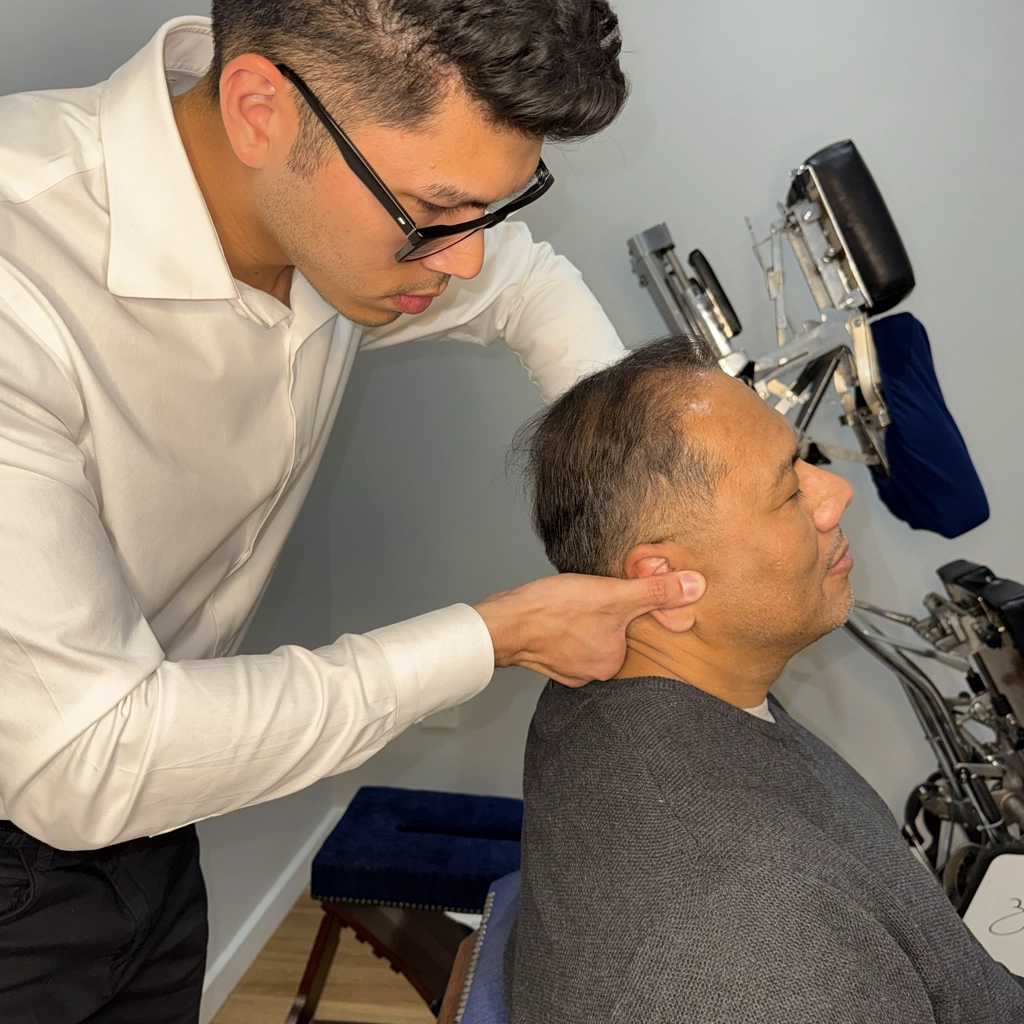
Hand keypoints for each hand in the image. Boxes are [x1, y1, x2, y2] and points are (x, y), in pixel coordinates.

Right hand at [472, 572, 705, 686]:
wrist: (502, 623)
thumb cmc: (552, 610)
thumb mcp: (612, 594)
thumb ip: (655, 592)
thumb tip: (696, 587)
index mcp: (613, 661)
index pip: (632, 630)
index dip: (624, 607)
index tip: (609, 594)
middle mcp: (593, 673)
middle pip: (610, 635)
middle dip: (602, 615)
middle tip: (585, 598)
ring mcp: (568, 670)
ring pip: (587, 638)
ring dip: (582, 621)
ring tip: (569, 605)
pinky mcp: (548, 662)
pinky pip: (566, 643)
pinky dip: (563, 628)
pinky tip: (555, 615)